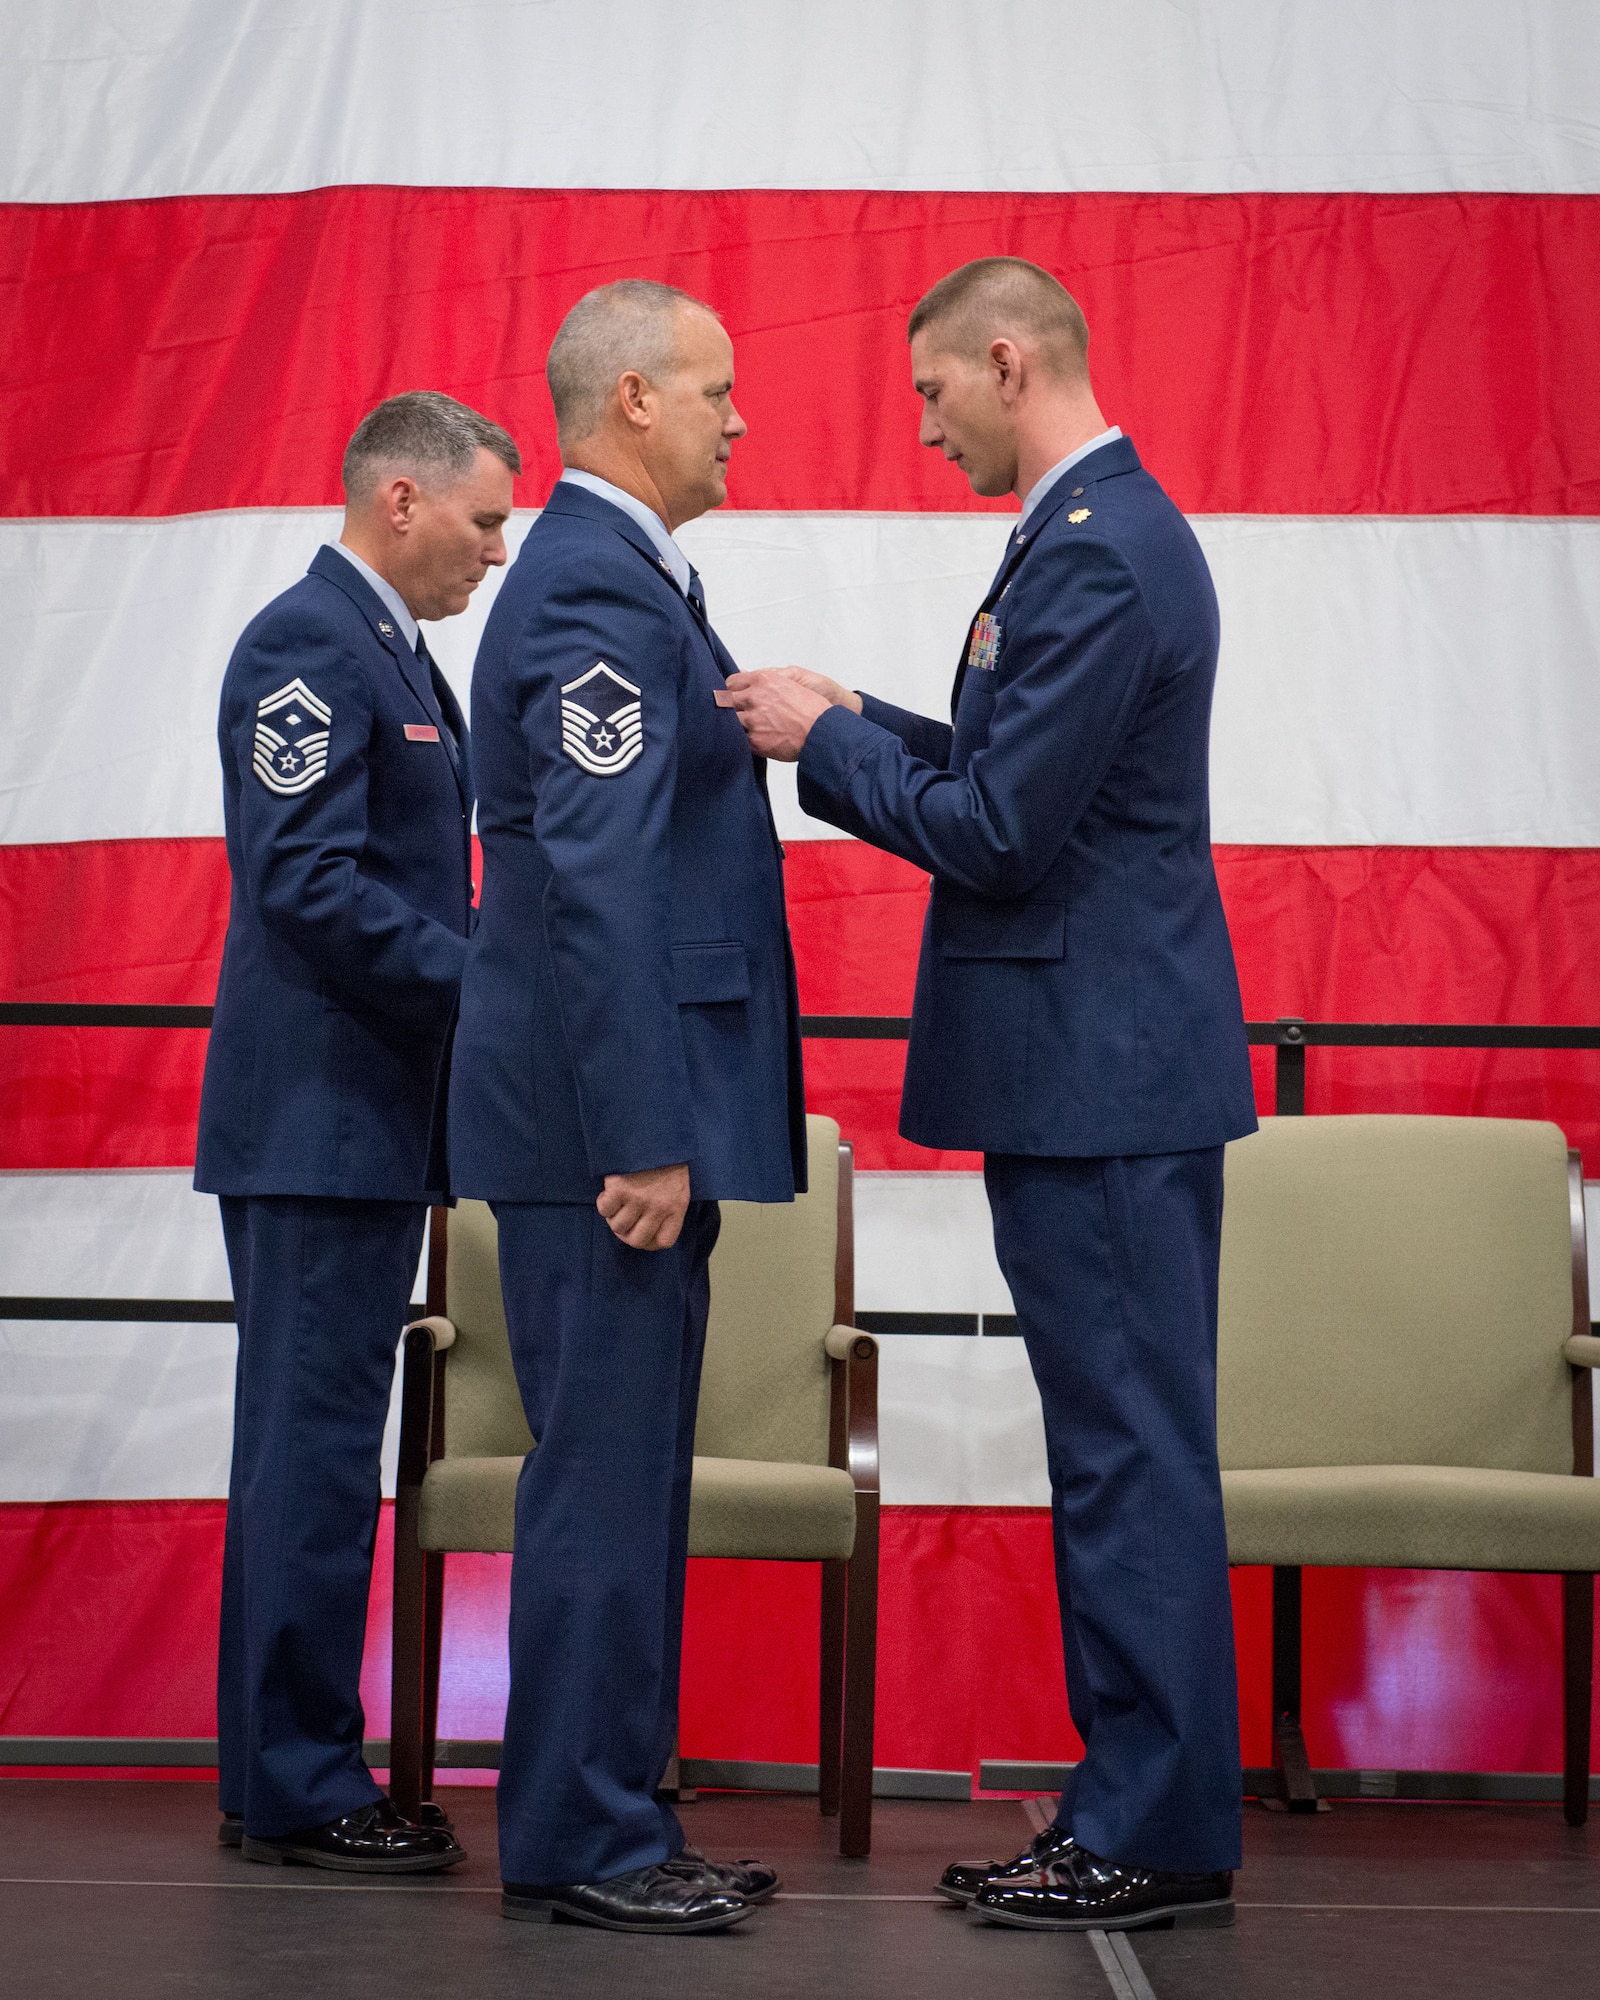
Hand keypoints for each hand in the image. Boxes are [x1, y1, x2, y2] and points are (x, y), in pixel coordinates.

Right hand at [597, 1162, 690, 1249]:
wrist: (654, 1132)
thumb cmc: (666, 1157)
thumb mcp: (678, 1185)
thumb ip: (669, 1207)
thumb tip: (652, 1228)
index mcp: (676, 1207)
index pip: (664, 1241)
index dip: (650, 1242)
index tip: (642, 1235)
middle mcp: (658, 1207)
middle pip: (637, 1239)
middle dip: (626, 1234)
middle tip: (622, 1222)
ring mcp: (638, 1199)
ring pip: (618, 1226)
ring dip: (613, 1218)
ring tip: (616, 1204)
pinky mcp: (619, 1189)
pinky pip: (605, 1209)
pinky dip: (603, 1204)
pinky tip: (608, 1193)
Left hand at [715, 667, 850, 759]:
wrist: (824, 732)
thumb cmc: (812, 709)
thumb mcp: (790, 682)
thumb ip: (766, 681)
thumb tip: (745, 675)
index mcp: (763, 680)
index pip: (732, 682)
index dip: (730, 692)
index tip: (730, 698)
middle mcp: (755, 697)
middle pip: (725, 700)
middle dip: (727, 708)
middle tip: (729, 715)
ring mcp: (753, 719)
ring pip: (730, 721)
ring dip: (733, 725)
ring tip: (736, 730)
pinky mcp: (755, 740)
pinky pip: (739, 740)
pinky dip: (741, 741)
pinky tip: (746, 741)